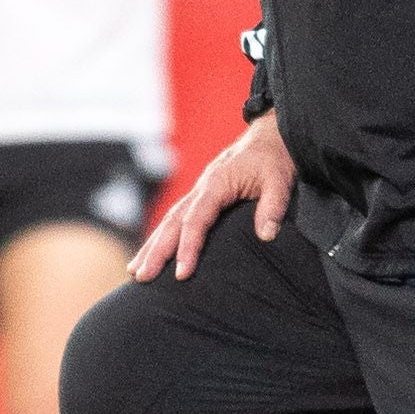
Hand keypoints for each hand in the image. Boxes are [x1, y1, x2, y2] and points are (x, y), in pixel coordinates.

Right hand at [137, 113, 295, 279]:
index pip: (196, 220)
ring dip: (152, 246)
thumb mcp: (279, 181)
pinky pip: (177, 218)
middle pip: (172, 222)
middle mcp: (201, 188)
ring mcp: (198, 192)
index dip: (187, 248)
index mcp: (216, 184)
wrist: (270, 136)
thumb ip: (273, 208)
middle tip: (141, 277)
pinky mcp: (201, 197)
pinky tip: (152, 253)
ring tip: (135, 272)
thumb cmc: (274, 159)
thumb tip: (266, 236)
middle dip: (156, 251)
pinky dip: (162, 237)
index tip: (181, 274)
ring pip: (169, 221)